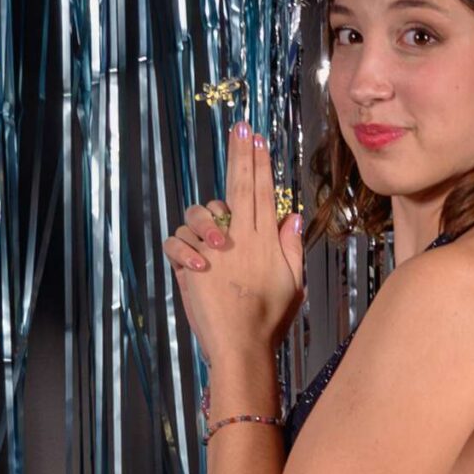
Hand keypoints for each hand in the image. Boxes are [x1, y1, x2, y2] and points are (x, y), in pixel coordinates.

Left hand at [162, 123, 304, 370]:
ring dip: (204, 214)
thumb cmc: (269, 322)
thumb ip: (290, 248)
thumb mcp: (293, 285)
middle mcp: (243, 239)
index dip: (259, 164)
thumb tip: (291, 216)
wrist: (241, 346)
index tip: (257, 139)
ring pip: (205, 211)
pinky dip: (183, 246)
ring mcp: (218, 249)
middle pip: (240, 186)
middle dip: (240, 154)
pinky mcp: (196, 262)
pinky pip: (180, 239)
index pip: (264, 193)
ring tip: (212, 234)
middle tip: (239, 127)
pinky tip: (194, 261)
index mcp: (267, 242)